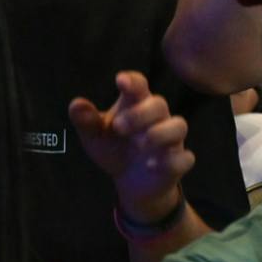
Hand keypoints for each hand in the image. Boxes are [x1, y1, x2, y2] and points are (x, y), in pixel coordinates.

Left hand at [68, 71, 193, 224]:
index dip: (132, 82)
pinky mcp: (178, 162)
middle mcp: (158, 119)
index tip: (120, 81)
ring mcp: (171, 140)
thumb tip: (76, 104)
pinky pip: (185, 158)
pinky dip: (171, 161)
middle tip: (119, 126)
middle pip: (159, 104)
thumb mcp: (96, 137)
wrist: (131, 181)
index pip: (139, 86)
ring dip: (161, 133)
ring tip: (142, 144)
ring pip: (178, 126)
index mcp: (136, 106)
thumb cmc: (115, 149)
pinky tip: (151, 165)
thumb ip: (87, 121)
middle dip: (141, 113)